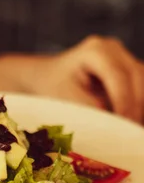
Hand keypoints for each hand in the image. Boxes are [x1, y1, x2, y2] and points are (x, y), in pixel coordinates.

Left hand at [0, 36, 143, 122]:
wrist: (47, 76)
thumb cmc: (53, 86)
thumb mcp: (67, 99)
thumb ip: (92, 109)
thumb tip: (115, 124)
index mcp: (95, 50)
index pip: (119, 77)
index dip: (125, 103)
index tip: (124, 127)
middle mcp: (113, 48)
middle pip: (137, 77)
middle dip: (135, 107)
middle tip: (130, 134)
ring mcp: (123, 57)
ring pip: (143, 83)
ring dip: (139, 107)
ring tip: (130, 131)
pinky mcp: (129, 69)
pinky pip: (141, 88)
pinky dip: (138, 105)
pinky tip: (130, 123)